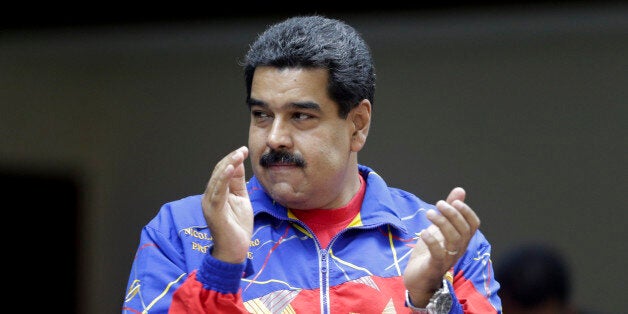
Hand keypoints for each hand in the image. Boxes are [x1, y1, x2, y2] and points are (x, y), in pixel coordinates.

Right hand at [201, 146, 252, 263]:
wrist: (235, 251)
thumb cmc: (238, 227)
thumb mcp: (241, 200)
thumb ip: (238, 183)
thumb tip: (239, 164)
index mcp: (217, 194)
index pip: (222, 172)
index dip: (232, 160)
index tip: (243, 150)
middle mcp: (210, 197)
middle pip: (218, 172)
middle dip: (231, 159)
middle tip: (242, 150)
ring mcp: (210, 204)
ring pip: (217, 179)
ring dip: (228, 165)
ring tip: (238, 155)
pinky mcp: (214, 211)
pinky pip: (218, 192)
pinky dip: (223, 179)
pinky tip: (230, 168)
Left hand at [403, 187, 479, 306]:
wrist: (418, 280)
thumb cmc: (429, 252)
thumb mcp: (438, 228)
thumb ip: (450, 211)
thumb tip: (460, 190)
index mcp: (461, 240)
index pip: (473, 225)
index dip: (467, 212)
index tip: (455, 201)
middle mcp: (457, 249)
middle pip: (463, 231)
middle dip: (452, 214)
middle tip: (439, 204)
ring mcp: (447, 259)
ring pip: (453, 240)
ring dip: (442, 223)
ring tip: (429, 213)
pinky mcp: (434, 267)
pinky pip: (438, 254)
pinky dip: (433, 241)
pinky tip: (424, 232)